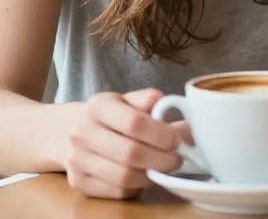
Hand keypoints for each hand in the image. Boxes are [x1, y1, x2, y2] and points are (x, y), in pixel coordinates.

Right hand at [64, 88, 182, 198]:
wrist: (67, 131)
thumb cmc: (109, 114)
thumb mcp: (126, 99)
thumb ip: (146, 100)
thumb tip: (165, 101)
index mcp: (98, 106)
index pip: (134, 123)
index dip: (160, 134)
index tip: (177, 140)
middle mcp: (82, 133)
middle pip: (130, 154)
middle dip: (161, 159)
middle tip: (177, 159)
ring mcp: (77, 161)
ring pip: (124, 177)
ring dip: (151, 176)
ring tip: (164, 168)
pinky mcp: (78, 183)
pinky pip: (116, 192)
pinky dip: (136, 187)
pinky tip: (144, 176)